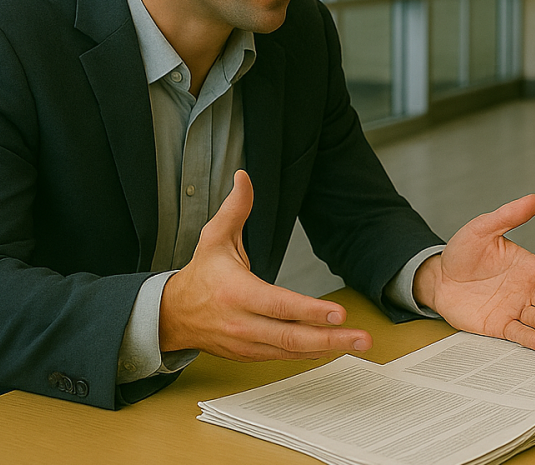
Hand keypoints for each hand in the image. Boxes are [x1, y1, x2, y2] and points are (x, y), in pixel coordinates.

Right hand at [159, 170, 371, 360]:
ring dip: (328, 348)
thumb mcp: (214, 238)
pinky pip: (284, 357)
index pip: (279, 306)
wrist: (172, 316)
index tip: (339, 313)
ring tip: (358, 343)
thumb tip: (244, 177)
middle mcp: (243, 323)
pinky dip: (310, 354)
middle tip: (363, 338)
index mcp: (237, 293)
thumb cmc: (200, 275)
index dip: (310, 311)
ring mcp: (247, 343)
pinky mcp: (251, 355)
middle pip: (291, 337)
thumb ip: (235, 209)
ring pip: (291, 352)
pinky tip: (333, 347)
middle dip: (331, 338)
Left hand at [413, 194, 534, 351]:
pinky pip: (518, 333)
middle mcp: (526, 289)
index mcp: (528, 266)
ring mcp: (514, 309)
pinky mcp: (499, 326)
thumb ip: (508, 216)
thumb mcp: (483, 228)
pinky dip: (531, 339)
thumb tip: (533, 199)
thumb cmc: (463, 251)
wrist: (438, 277)